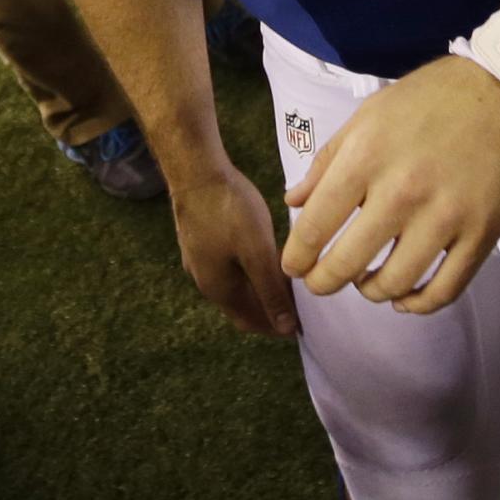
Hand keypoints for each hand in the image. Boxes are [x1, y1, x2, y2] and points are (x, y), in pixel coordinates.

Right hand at [171, 155, 299, 337]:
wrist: (195, 170)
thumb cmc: (228, 210)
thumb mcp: (257, 253)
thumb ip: (271, 291)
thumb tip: (285, 329)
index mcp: (219, 290)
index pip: (251, 323)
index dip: (277, 327)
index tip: (305, 322)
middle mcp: (205, 281)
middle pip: (243, 306)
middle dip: (270, 308)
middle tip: (301, 300)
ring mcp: (199, 260)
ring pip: (236, 286)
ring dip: (260, 288)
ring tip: (288, 278)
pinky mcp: (200, 241)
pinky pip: (229, 268)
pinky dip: (250, 271)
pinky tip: (264, 255)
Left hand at [282, 55, 499, 313]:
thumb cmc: (428, 101)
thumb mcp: (367, 117)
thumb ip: (327, 161)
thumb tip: (294, 202)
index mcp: (366, 157)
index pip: (316, 225)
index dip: (297, 256)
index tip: (293, 267)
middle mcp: (403, 191)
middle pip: (348, 262)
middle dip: (324, 282)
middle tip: (320, 283)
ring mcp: (446, 216)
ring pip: (396, 282)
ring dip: (372, 292)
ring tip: (366, 283)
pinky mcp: (482, 233)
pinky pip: (446, 288)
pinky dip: (420, 304)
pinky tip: (405, 298)